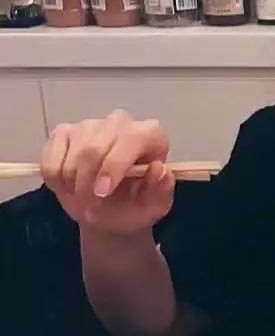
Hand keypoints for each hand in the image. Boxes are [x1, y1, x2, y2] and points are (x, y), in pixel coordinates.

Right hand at [41, 111, 174, 234]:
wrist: (109, 212)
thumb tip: (159, 170)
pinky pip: (52, 158)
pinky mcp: (64, 132)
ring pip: (72, 156)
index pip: (130, 140)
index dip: (113, 167)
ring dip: (73, 185)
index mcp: (150, 135)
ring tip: (85, 200)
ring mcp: (90, 125)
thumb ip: (161, 190)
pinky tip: (71, 187)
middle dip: (87, 184)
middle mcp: (121, 122)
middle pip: (94, 149)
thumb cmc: (135, 206)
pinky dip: (57, 180)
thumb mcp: (154, 206)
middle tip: (90, 208)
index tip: (102, 193)